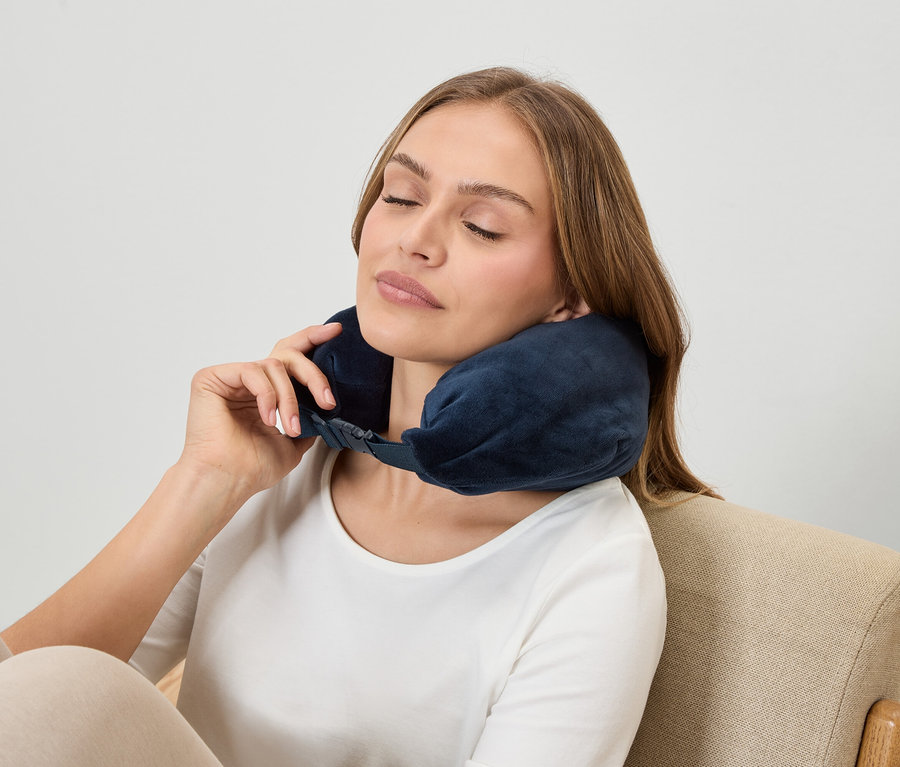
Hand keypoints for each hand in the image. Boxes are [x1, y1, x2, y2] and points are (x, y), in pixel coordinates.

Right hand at [178, 322, 342, 499]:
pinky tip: (267, 419)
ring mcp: (229, 378)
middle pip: (287, 355)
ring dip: (290, 398)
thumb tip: (329, 407)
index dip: (312, 339)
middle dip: (313, 374)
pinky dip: (266, 395)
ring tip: (290, 427)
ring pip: (273, 366)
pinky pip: (252, 371)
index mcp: (264, 391)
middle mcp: (247, 381)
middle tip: (327, 399)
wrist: (227, 481)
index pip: (290, 357)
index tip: (336, 332)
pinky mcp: (211, 377)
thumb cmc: (252, 467)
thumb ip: (309, 419)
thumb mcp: (294, 442)